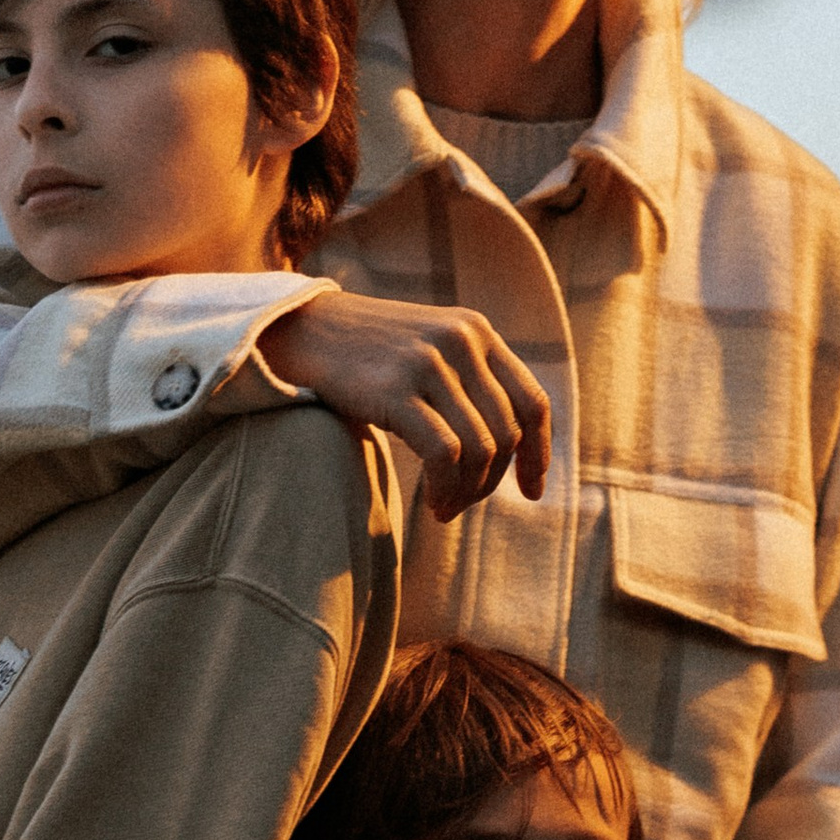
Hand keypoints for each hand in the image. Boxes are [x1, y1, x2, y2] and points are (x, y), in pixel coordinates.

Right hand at [262, 288, 551, 517]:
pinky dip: (445, 488)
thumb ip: (470, 381)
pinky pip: (444, 455)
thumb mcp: (430, 350)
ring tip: (444, 508)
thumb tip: (510, 447)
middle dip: (491, 482)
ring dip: (467, 492)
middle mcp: (461, 341)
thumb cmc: (367, 354)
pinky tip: (433, 502)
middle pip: (507, 434)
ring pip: (480, 449)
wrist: (300, 331)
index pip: (531, 402)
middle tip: (461, 504)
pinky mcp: (396, 390)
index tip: (531, 491)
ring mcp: (429, 363)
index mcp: (477, 332)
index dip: (539, 454)